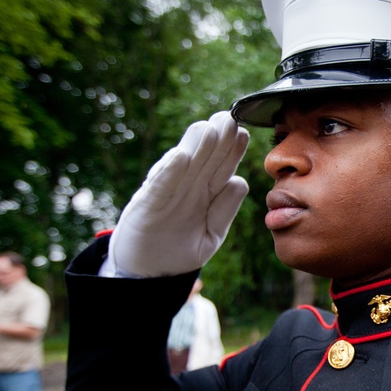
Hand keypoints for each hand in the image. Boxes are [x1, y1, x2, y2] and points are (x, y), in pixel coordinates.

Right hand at [100, 111, 249, 277]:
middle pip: (205, 160)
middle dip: (218, 139)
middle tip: (229, 117)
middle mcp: (187, 188)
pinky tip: (180, 156)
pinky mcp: (147, 206)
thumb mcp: (210, 234)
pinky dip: (169, 172)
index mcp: (205, 194)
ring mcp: (167, 194)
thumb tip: (240, 182)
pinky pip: (161, 186)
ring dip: (196, 147)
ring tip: (209, 128)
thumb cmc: (180, 250)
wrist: (147, 273)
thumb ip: (224, 211)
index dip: (232, 150)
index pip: (222, 167)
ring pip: (184, 166)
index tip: (243, 133)